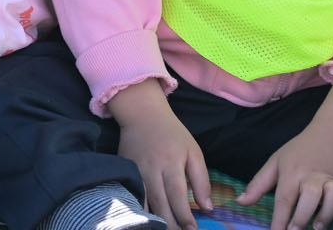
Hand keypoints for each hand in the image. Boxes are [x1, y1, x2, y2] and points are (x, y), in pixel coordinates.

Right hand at [109, 82, 211, 229]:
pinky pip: (131, 194)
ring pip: (144, 202)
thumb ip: (201, 179)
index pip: (177, 195)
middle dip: (170, 224)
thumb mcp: (193, 151)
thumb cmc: (172, 134)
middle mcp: (150, 168)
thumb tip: (208, 207)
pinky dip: (138, 209)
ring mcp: (134, 170)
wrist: (141, 113)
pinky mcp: (124, 170)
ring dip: (154, 220)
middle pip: (159, 203)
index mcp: (171, 162)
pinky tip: (145, 219)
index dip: (184, 216)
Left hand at [236, 126, 332, 229]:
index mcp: (292, 173)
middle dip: (302, 215)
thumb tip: (240, 202)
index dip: (279, 220)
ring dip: (327, 212)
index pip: (284, 198)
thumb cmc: (299, 152)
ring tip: (318, 227)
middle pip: (309, 195)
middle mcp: (313, 177)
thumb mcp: (275, 162)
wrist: (331, 134)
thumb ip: (258, 184)